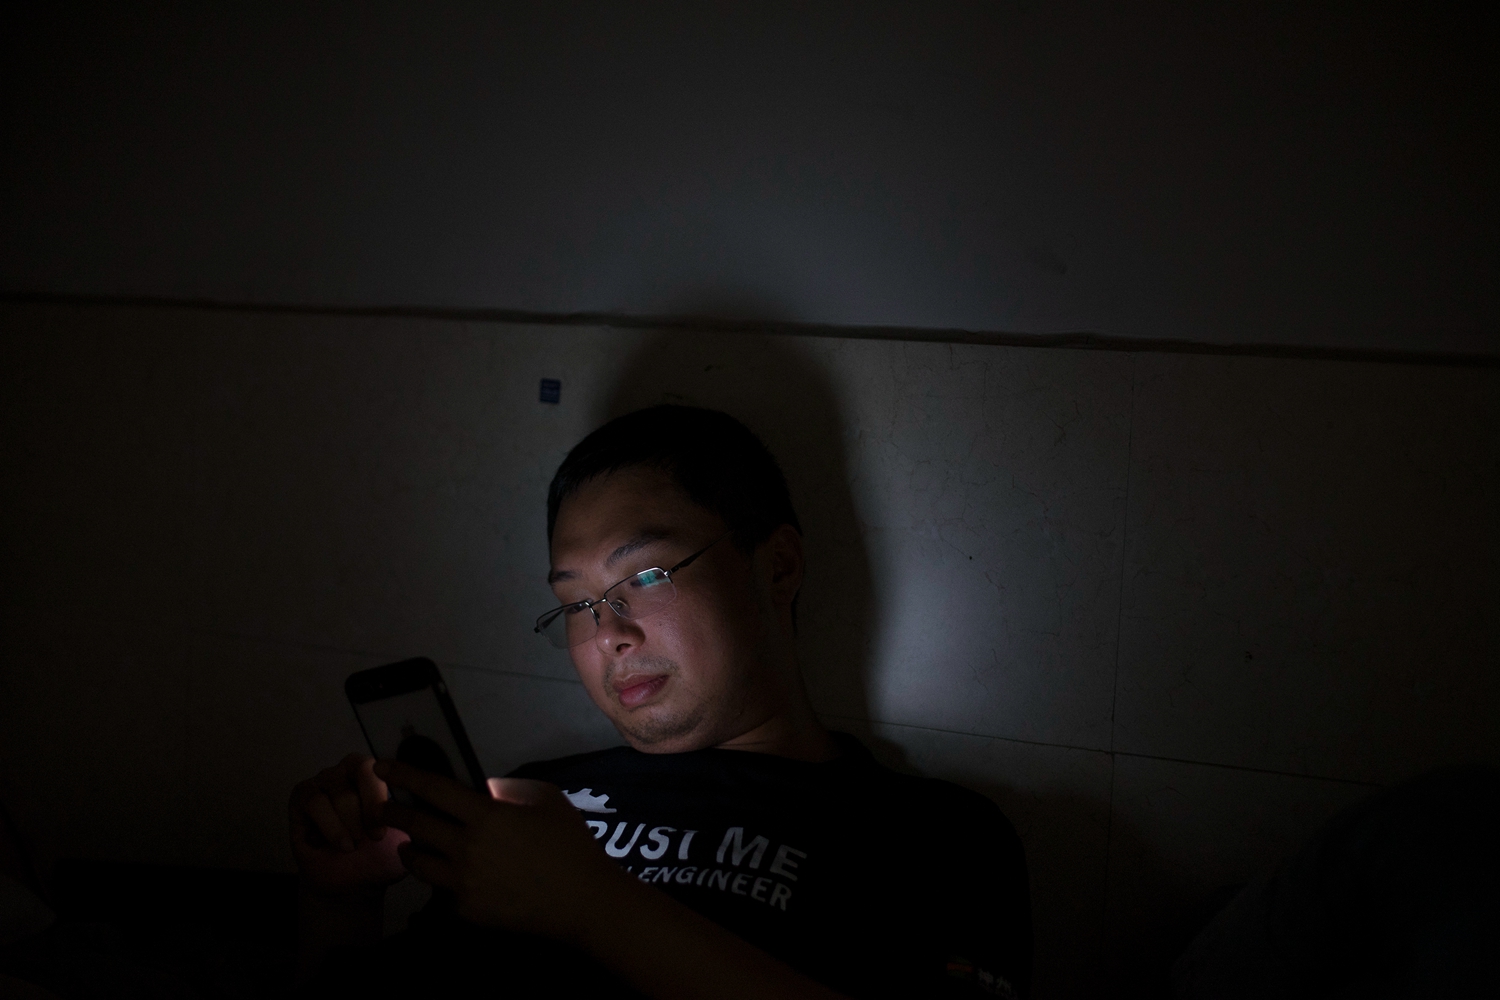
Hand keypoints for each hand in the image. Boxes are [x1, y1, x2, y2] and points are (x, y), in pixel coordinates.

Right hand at [289, 753, 409, 896]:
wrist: (349, 882)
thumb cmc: (378, 856)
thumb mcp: (402, 842)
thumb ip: (412, 824)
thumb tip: (420, 813)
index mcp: (377, 774)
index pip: (382, 767)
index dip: (382, 796)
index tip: (383, 830)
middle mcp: (349, 770)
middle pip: (360, 771)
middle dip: (368, 810)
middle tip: (373, 839)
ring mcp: (324, 780)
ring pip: (338, 791)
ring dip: (348, 822)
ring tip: (354, 847)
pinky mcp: (302, 795)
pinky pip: (314, 801)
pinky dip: (330, 826)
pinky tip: (341, 845)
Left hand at [376, 759, 620, 939]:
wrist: (582, 901)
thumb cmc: (569, 844)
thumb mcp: (546, 799)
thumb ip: (509, 788)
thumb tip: (483, 790)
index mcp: (486, 815)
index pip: (433, 789)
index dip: (404, 775)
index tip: (381, 766)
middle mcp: (465, 847)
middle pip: (414, 826)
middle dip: (391, 813)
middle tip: (381, 808)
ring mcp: (462, 882)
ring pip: (417, 862)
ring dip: (409, 849)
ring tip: (410, 845)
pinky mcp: (466, 910)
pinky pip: (441, 889)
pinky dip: (440, 878)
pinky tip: (448, 875)